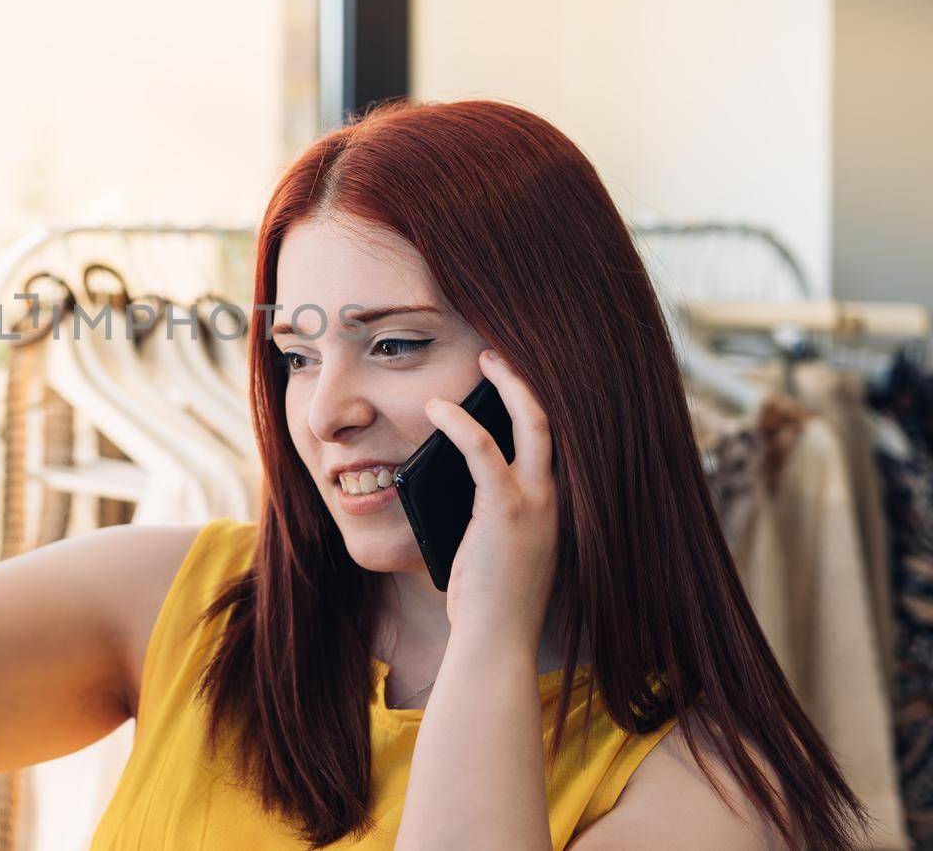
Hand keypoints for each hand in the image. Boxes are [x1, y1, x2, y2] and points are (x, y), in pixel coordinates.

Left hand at [423, 349, 558, 652]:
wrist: (497, 639)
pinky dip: (460, 423)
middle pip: (553, 418)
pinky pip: (483, 450)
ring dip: (507, 385)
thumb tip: (447, 474)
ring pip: (532, 422)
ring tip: (484, 361)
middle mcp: (552, 496)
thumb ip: (487, 507)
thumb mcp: (492, 543)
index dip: (534, 402)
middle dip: (528, 379)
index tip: (511, 377)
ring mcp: (535, 502)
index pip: (551, 439)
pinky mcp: (506, 510)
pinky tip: (438, 409)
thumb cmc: (489, 597)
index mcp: (550, 503)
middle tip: (499, 352)